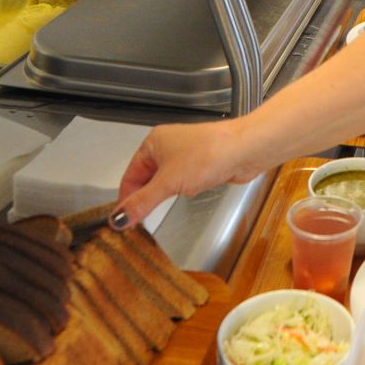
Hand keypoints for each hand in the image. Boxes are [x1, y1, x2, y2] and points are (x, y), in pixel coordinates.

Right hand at [110, 118, 258, 229]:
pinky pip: (182, 181)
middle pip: (146, 178)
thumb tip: (119, 217)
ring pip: (165, 180)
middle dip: (144, 198)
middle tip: (137, 222)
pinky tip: (185, 195)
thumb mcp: (168, 183)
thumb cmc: (208, 154)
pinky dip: (180, 190)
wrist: (244, 150)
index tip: (122, 220)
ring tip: (156, 212)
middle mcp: (167, 146)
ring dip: (162, 195)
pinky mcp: (201, 164)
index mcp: (153, 143)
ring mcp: (185, 155)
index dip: (126, 198)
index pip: (130, 175)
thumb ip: (143, 202)